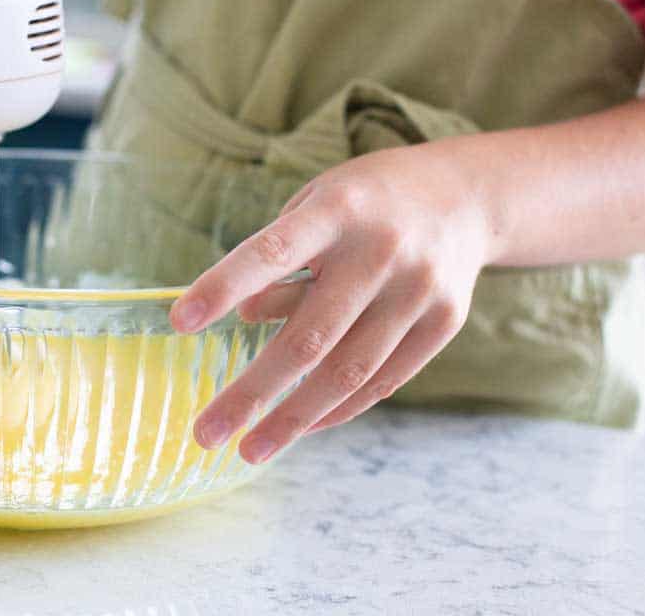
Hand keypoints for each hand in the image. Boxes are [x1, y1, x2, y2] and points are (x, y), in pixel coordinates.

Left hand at [171, 142, 494, 463]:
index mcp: (338, 210)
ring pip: (347, 371)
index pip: (272, 251)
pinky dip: (338, 408)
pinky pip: (383, 380)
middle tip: (207, 432)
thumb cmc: (365, 202)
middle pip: (310, 335)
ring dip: (294, 419)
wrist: (466, 196)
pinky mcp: (445, 322)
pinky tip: (302, 426)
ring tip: (250, 449)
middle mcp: (381, 252)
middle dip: (253, 392)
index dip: (224, 287)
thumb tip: (247, 318)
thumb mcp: (316, 204)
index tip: (179, 323)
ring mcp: (419, 291)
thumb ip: (281, 258)